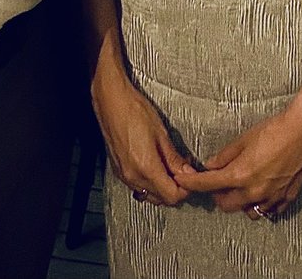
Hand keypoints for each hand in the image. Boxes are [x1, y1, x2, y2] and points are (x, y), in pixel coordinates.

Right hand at [92, 57, 190, 206]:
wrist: (111, 101)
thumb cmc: (134, 110)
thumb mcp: (161, 133)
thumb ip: (174, 157)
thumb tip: (187, 171)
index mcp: (146, 168)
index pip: (171, 196)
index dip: (185, 189)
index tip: (190, 178)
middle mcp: (133, 176)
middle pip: (161, 199)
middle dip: (175, 188)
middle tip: (183, 171)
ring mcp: (124, 175)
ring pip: (149, 194)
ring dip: (162, 186)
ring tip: (170, 167)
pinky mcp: (119, 170)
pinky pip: (138, 186)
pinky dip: (150, 182)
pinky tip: (156, 165)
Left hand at [176, 94, 301, 217]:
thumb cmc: (275, 129)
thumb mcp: (244, 139)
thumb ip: (224, 156)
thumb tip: (210, 166)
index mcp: (240, 175)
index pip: (207, 185)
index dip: (191, 183)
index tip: (183, 181)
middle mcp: (254, 191)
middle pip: (225, 204)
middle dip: (216, 194)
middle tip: (216, 179)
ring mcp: (271, 197)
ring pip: (247, 211)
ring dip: (239, 202)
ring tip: (240, 185)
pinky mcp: (286, 198)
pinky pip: (268, 209)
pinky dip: (260, 203)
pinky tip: (260, 189)